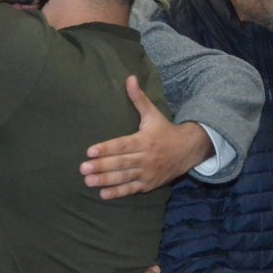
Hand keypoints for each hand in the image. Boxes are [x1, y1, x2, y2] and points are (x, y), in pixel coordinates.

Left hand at [81, 77, 211, 199]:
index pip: (122, 145)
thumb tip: (129, 78)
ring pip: (124, 177)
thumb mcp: (152, 114)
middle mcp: (145, 157)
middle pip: (121, 162)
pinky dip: (119, 192)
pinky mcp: (149, 184)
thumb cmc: (165, 131)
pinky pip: (132, 189)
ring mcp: (147, 172)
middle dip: (102, 166)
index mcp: (144, 140)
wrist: (188, 150)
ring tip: (88, 181)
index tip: (90, 151)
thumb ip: (138, 99)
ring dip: (106, 180)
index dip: (106, 148)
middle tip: (83, 168)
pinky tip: (104, 194)